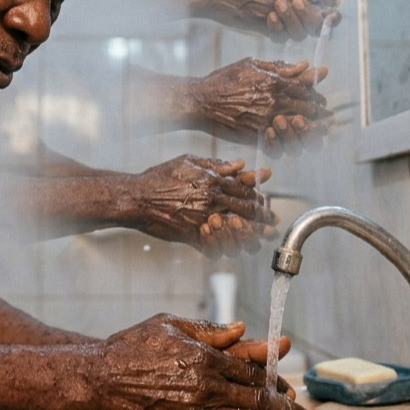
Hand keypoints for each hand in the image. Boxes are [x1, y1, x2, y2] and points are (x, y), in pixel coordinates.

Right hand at [90, 315, 310, 409]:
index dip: (273, 379)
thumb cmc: (128, 351)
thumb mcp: (169, 326)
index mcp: (205, 357)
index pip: (253, 371)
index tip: (285, 384)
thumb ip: (209, 330)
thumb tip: (241, 329)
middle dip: (280, 408)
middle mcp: (205, 387)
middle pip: (257, 400)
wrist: (96, 382)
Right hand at [129, 155, 276, 250]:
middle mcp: (211, 201)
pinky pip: (213, 247)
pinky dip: (223, 248)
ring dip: (250, 235)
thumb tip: (241, 164)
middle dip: (263, 218)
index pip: (246, 190)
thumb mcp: (189, 162)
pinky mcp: (190, 236)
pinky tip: (228, 246)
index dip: (259, 197)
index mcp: (213, 182)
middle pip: (247, 211)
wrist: (137, 197)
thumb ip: (217, 165)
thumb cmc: (159, 178)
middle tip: (271, 224)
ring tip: (258, 237)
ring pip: (236, 232)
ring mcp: (201, 220)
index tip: (266, 203)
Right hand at [179, 58, 331, 156]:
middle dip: (319, 115)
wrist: (201, 101)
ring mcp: (266, 120)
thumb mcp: (252, 65)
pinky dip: (290, 141)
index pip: (307, 91)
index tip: (321, 101)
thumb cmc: (224, 79)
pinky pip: (281, 141)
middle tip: (326, 119)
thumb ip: (280, 67)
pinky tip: (293, 141)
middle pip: (308, 110)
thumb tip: (305, 65)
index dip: (317, 97)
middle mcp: (274, 102)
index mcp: (275, 82)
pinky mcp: (256, 135)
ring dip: (310, 130)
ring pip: (298, 128)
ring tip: (317, 131)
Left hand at [268, 0, 341, 42]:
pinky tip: (271, 16)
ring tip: (280, 4)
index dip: (330, 2)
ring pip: (300, 32)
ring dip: (294, 19)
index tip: (333, 3)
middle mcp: (295, 8)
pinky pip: (279, 36)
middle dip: (311, 12)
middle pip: (315, 20)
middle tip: (298, 1)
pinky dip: (278, 27)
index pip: (323, 0)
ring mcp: (283, 20)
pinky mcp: (268, 27)